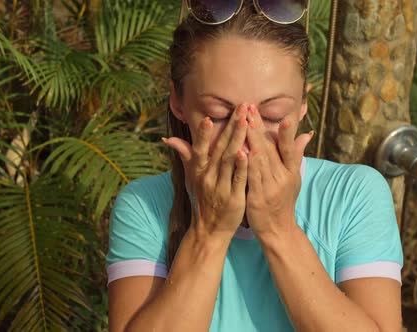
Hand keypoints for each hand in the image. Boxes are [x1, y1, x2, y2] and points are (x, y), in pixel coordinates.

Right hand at [162, 104, 249, 240]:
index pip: (200, 149)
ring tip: (247, 122)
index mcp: (198, 171)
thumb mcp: (191, 177)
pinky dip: (243, 166)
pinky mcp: (234, 198)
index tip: (209, 118)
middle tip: (241, 108)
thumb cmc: (202, 198)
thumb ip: (185, 155)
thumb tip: (168, 138)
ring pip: (229, 160)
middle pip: (220, 149)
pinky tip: (248, 152)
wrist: (209, 228)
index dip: (203, 135)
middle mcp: (208, 177)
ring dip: (239, 140)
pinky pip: (239, 179)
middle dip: (231, 127)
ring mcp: (221, 187)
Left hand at [245, 105, 313, 240]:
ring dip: (252, 140)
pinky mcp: (256, 197)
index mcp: (290, 171)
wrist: (278, 229)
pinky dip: (246, 164)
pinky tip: (240, 151)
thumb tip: (306, 133)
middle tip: (250, 109)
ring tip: (245, 123)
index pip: (289, 149)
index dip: (287, 134)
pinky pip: (251, 178)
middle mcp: (282, 178)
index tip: (283, 117)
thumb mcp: (294, 178)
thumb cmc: (284, 200)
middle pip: (270, 150)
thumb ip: (297, 154)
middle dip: (259, 128)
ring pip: (260, 161)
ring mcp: (269, 188)